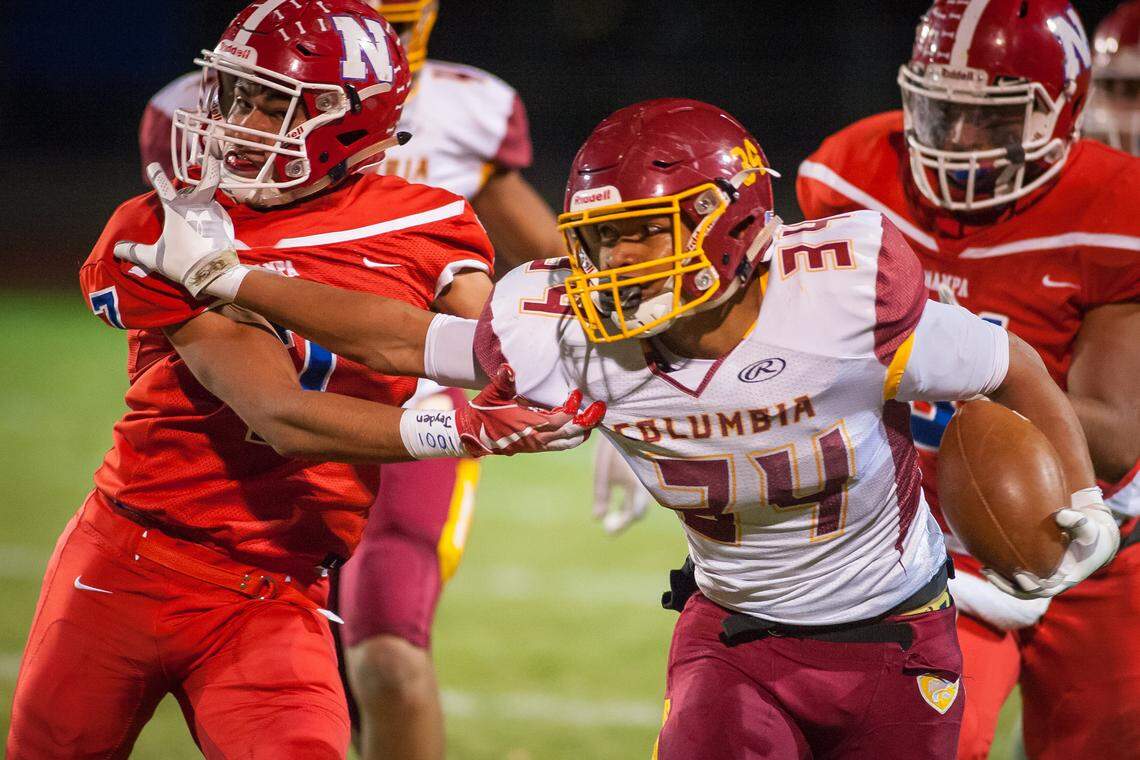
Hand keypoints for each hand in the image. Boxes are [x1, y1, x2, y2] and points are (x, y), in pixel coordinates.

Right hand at [113, 155, 241, 297]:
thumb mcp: (153, 258)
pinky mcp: (227, 224)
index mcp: (177, 209)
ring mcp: (215, 213)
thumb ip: (134, 251)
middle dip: (210, 167)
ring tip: (204, 204)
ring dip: (207, 199)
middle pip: (208, 179)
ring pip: (211, 199)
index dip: (156, 175)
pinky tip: (210, 226)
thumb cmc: (182, 263)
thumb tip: (116, 249)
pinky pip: (218, 215)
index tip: (152, 166)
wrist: (214, 274)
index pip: (163, 186)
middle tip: (211, 157)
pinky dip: (213, 217)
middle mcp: (198, 205)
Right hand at [456, 365, 604, 456]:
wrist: (471, 435)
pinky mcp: (536, 447)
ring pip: (567, 443)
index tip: (577, 394)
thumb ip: (503, 381)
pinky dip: (573, 437)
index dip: (571, 409)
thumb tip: (508, 368)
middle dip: (587, 421)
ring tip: (594, 419)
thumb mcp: (492, 394)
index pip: (558, 420)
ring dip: (583, 432)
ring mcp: (537, 445)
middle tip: (600, 407)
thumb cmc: (483, 413)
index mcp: (528, 425)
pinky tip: (580, 428)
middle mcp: (536, 438)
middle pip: (569, 434)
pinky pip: (560, 445)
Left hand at [592, 440, 650, 533]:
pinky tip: (622, 499)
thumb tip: (597, 519)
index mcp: (638, 485)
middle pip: (640, 511)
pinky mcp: (649, 471)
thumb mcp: (603, 472)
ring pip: (642, 502)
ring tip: (615, 511)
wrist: (626, 420)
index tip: (608, 530)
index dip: (622, 525)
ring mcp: (650, 477)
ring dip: (629, 509)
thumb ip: (602, 496)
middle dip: (625, 519)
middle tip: (609, 524)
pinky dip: (633, 500)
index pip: (635, 514)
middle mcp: (649, 483)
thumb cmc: (612, 447)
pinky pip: (642, 492)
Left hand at [982, 488, 1119, 598]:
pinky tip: (987, 560)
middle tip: (988, 572)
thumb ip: (1077, 521)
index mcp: (1067, 578)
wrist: (1094, 538)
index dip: (1031, 585)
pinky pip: (1017, 576)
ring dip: (1001, 581)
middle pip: (1027, 593)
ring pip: (1019, 587)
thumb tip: (1060, 514)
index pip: (1047, 589)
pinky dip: (1003, 571)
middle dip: (1007, 586)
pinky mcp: (1037, 570)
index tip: (1017, 574)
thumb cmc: (1092, 533)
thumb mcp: (1089, 527)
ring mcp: (1044, 577)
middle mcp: (1054, 581)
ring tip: (984, 569)